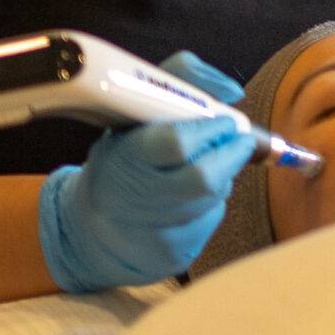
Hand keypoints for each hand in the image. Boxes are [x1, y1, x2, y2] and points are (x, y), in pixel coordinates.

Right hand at [36, 50, 253, 290]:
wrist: (94, 226)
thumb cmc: (125, 154)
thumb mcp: (137, 108)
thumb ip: (185, 79)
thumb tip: (234, 92)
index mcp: (125, 156)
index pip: (176, 142)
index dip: (209, 128)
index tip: (224, 119)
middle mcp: (135, 198)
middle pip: (205, 177)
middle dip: (232, 153)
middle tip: (239, 139)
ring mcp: (154, 232)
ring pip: (214, 196)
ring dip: (223, 175)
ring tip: (207, 164)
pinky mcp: (173, 256)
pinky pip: (211, 219)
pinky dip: (212, 202)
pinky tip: (191, 196)